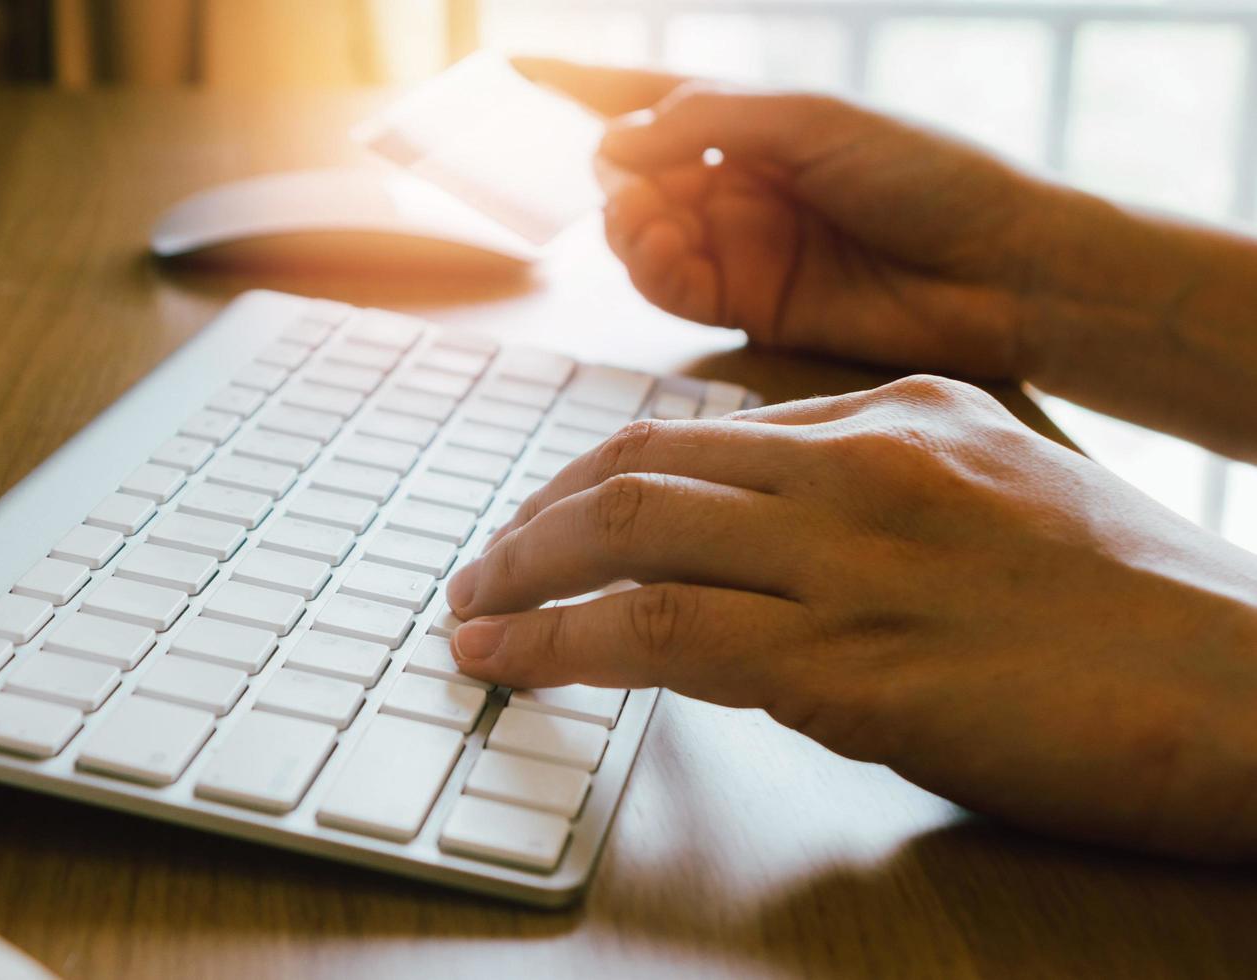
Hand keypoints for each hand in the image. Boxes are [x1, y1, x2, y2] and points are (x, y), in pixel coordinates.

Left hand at [446, 375, 1256, 858]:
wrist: (1255, 693)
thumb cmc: (1146, 615)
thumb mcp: (1012, 504)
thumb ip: (896, 496)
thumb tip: (786, 542)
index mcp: (905, 411)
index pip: (708, 428)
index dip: (608, 474)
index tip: (560, 515)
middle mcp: (864, 460)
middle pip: (644, 460)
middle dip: (542, 514)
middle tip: (489, 559)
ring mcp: (848, 552)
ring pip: (629, 529)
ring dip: (523, 573)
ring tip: (470, 611)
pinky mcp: (843, 659)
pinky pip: (656, 630)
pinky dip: (558, 643)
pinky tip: (506, 661)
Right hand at [519, 58, 1053, 377]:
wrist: (1004, 271)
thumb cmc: (927, 174)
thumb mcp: (813, 119)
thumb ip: (711, 121)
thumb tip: (613, 142)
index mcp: (760, 121)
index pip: (656, 96)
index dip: (586, 85)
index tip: (516, 71)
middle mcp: (742, 182)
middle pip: (638, 174)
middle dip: (617, 174)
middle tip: (627, 179)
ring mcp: (743, 245)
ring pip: (644, 235)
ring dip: (628, 225)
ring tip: (647, 221)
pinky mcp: (751, 303)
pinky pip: (674, 287)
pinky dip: (653, 269)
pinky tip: (663, 251)